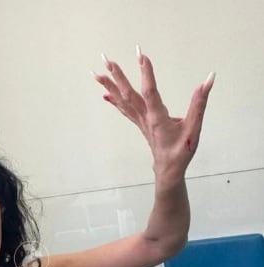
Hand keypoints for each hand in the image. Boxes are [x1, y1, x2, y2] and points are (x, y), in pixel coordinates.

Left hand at [93, 46, 213, 181]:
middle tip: (107, 61)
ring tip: (98, 73)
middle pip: (129, 95)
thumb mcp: (194, 128)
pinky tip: (105, 94)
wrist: (168, 170)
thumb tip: (208, 80)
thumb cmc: (181, 152)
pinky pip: (125, 109)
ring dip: (110, 86)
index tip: (142, 56)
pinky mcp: (140, 123)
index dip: (146, 74)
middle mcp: (145, 118)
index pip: (150, 92)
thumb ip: (200, 104)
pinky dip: (115, 100)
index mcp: (158, 119)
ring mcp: (141, 121)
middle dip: (118, 77)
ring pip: (123, 101)